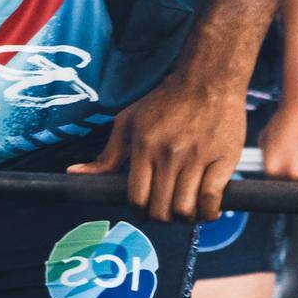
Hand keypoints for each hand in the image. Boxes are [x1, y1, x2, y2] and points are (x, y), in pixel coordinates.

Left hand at [68, 78, 245, 222]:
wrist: (208, 79)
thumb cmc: (165, 102)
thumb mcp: (129, 121)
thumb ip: (106, 154)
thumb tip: (73, 173)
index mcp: (144, 145)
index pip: (136, 198)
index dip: (139, 212)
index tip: (145, 209)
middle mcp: (169, 154)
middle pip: (160, 209)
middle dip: (161, 217)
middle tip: (165, 211)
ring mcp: (197, 158)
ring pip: (185, 210)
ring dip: (184, 218)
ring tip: (185, 210)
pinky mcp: (223, 160)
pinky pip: (212, 200)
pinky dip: (208, 213)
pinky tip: (206, 209)